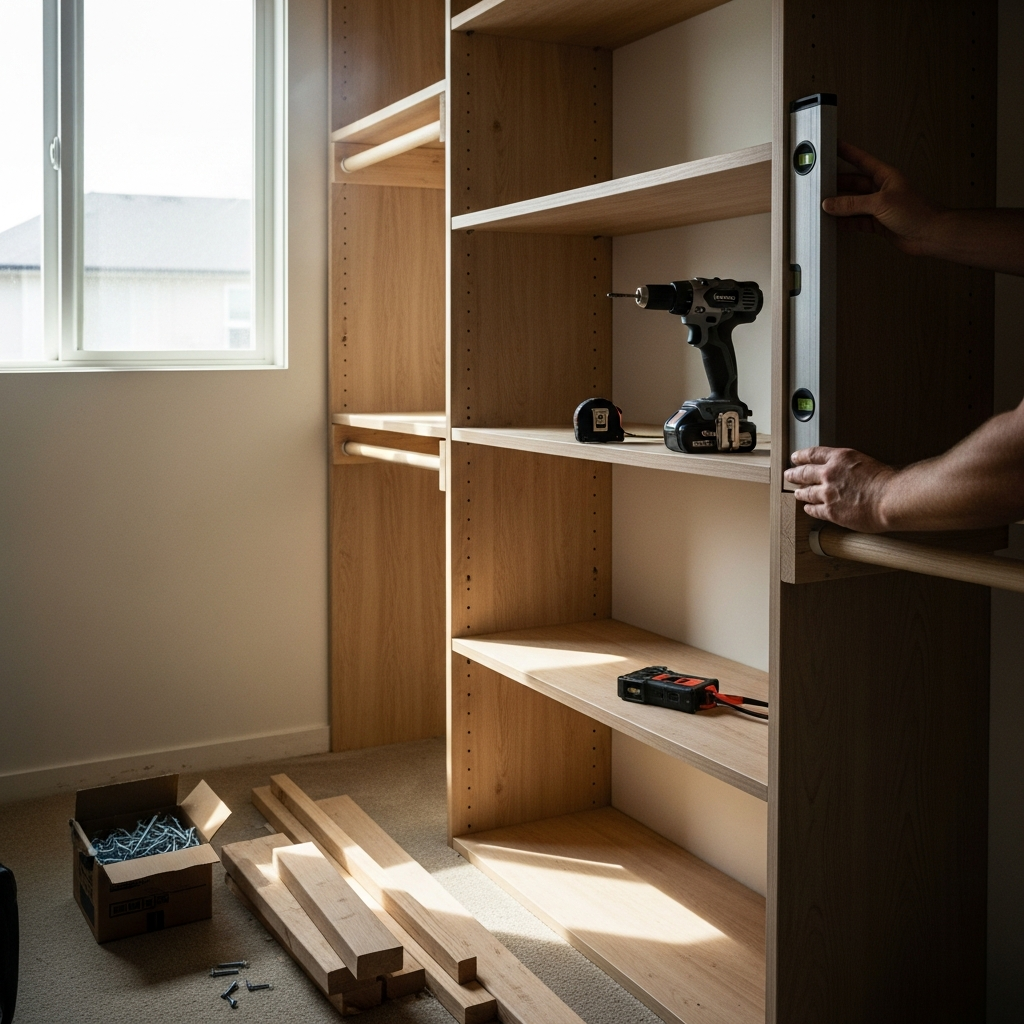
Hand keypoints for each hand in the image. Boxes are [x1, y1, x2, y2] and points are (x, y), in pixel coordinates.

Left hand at [784, 446, 896, 532]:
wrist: (891, 499)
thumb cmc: (887, 481)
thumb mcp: (865, 461)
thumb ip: (850, 465)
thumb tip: (845, 470)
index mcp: (840, 458)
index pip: (813, 454)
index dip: (801, 456)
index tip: (795, 457)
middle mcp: (829, 474)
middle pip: (804, 473)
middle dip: (794, 474)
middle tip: (788, 475)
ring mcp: (827, 493)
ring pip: (806, 493)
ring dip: (800, 492)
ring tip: (797, 493)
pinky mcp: (830, 511)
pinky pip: (814, 510)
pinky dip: (809, 509)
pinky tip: (807, 508)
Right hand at [822, 142, 942, 256]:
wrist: (929, 234)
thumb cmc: (916, 211)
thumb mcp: (880, 203)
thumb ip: (853, 204)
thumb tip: (831, 203)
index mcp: (885, 176)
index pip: (862, 160)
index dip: (848, 152)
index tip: (834, 146)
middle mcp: (880, 190)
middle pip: (853, 184)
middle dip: (837, 184)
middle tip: (820, 184)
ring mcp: (878, 207)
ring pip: (853, 204)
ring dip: (840, 206)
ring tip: (823, 206)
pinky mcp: (877, 223)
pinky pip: (856, 220)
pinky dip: (845, 222)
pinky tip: (835, 222)